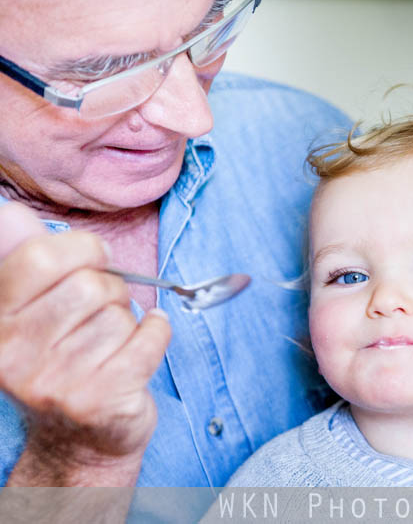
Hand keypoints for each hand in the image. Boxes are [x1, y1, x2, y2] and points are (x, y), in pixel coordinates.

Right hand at [0, 203, 170, 485]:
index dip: (83, 249)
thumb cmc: (66, 361)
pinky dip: (157, 333)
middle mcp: (16, 354)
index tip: (95, 260)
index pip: (43, 256)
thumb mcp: (33, 312)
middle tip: (104, 313)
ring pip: (121, 314)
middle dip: (111, 291)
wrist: (81, 437)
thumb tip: (13, 215)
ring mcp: (57, 382)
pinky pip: (150, 338)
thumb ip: (26, 262)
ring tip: (114, 342)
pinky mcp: (101, 399)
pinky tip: (143, 343)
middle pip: (92, 285)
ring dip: (129, 321)